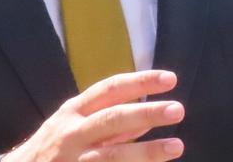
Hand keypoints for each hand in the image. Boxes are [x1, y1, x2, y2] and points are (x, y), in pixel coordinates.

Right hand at [3, 70, 184, 161]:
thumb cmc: (54, 146)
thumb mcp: (75, 125)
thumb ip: (110, 122)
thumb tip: (147, 118)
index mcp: (74, 111)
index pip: (111, 89)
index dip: (140, 82)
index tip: (171, 79)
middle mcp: (73, 133)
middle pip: (113, 119)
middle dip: (146, 113)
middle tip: (178, 109)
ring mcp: (74, 160)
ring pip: (112, 155)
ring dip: (146, 151)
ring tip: (176, 146)